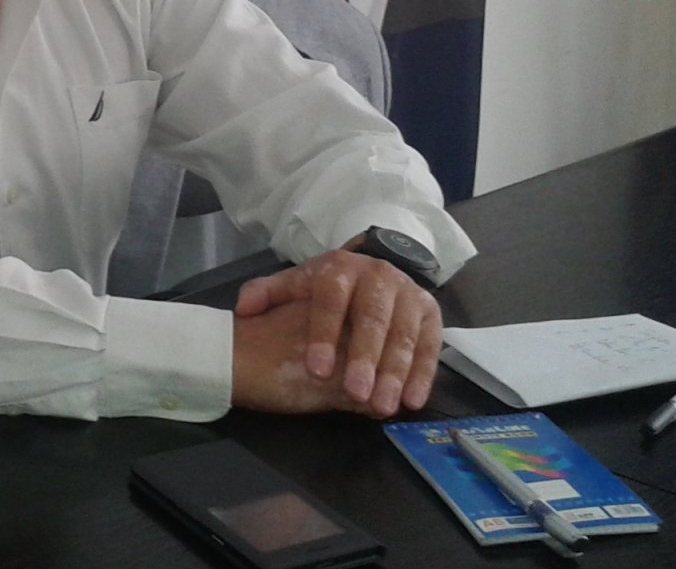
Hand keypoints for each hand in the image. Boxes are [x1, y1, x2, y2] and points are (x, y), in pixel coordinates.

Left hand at [234, 249, 441, 417]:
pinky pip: (431, 346)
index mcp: (340, 268)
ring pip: (404, 335)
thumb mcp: (296, 286)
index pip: (330, 300)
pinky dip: (423, 374)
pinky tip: (412, 400)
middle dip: (365, 358)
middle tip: (357, 393)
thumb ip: (266, 295)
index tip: (316, 369)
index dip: (323, 334)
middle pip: (373, 319)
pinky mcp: (431, 313)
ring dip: (395, 372)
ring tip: (383, 406)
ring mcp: (409, 293)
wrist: (372, 272)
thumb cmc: (328, 289)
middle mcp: (379, 275)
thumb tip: (243, 310)